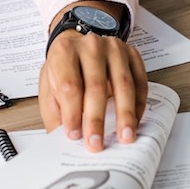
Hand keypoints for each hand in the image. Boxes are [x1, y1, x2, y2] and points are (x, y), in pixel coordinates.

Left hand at [39, 29, 146, 153]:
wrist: (78, 45)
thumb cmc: (64, 69)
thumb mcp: (49, 88)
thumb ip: (55, 113)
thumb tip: (63, 140)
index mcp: (64, 52)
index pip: (69, 85)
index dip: (72, 113)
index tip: (74, 135)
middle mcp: (90, 46)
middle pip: (96, 86)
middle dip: (96, 119)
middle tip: (96, 143)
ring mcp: (114, 48)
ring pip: (123, 84)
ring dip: (124, 114)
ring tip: (124, 136)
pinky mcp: (132, 54)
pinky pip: (140, 82)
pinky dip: (139, 105)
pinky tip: (134, 122)